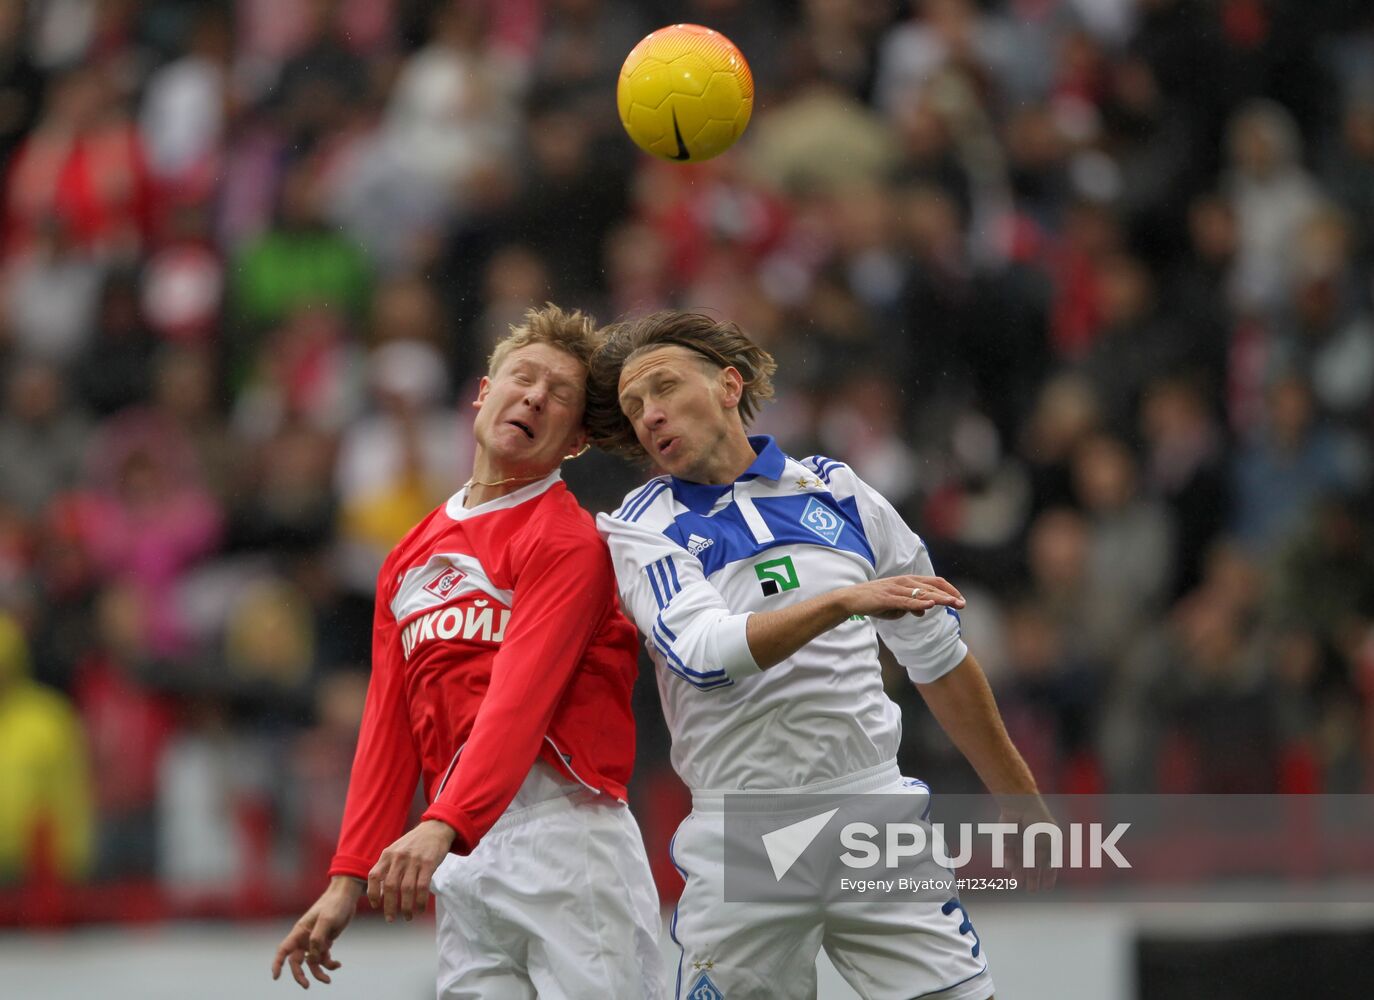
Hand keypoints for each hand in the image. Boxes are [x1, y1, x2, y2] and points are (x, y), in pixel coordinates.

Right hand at [271, 876, 361, 987]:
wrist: (346, 896)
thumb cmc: (334, 904)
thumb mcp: (326, 920)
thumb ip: (318, 939)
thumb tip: (313, 958)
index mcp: (299, 931)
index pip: (283, 950)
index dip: (277, 963)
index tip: (276, 977)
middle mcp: (304, 938)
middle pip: (296, 961)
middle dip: (300, 975)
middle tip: (306, 986)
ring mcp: (315, 941)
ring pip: (312, 962)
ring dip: (318, 972)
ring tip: (328, 980)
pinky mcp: (326, 941)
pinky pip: (324, 958)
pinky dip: (330, 964)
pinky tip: (338, 964)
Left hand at [367, 819, 456, 922]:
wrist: (436, 828)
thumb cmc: (414, 844)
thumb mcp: (396, 850)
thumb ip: (387, 867)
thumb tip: (380, 892)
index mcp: (387, 855)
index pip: (374, 876)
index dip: (373, 893)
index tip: (376, 906)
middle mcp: (399, 857)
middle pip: (391, 887)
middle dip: (390, 907)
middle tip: (391, 919)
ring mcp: (414, 860)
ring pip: (407, 889)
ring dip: (406, 907)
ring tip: (407, 917)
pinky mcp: (428, 863)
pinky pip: (422, 887)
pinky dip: (420, 901)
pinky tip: (420, 908)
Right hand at [840, 575, 964, 620]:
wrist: (851, 600)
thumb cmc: (874, 601)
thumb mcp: (897, 605)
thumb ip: (912, 606)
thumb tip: (925, 610)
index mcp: (908, 581)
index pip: (934, 582)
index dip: (949, 590)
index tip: (960, 600)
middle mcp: (904, 582)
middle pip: (932, 587)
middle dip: (949, 596)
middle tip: (963, 605)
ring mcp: (896, 589)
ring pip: (922, 593)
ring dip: (939, 598)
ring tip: (952, 603)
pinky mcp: (887, 598)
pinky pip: (906, 600)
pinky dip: (919, 602)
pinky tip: (930, 605)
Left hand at [997, 796, 1058, 891]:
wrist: (1021, 806)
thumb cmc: (1039, 824)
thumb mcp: (1045, 844)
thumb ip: (1041, 859)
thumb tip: (1039, 872)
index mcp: (1048, 844)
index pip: (1050, 864)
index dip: (1048, 877)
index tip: (1046, 888)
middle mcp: (1034, 844)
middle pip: (1033, 865)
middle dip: (1032, 878)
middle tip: (1031, 890)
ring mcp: (1021, 841)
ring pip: (1019, 861)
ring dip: (1019, 872)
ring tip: (1018, 882)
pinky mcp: (1008, 838)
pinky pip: (1007, 852)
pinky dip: (1008, 860)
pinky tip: (1009, 867)